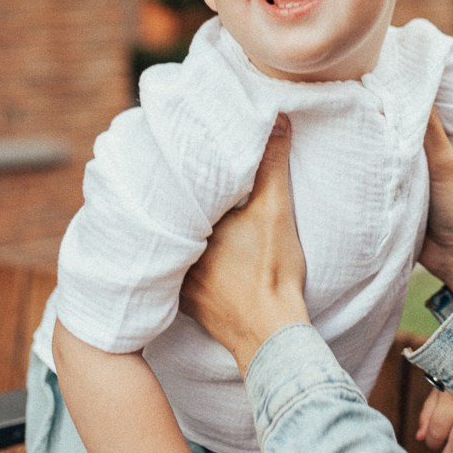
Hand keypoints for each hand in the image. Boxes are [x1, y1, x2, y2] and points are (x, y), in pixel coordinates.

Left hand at [180, 115, 309, 373]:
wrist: (270, 333)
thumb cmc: (272, 270)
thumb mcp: (276, 210)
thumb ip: (272, 164)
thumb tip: (276, 119)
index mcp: (192, 223)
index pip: (183, 189)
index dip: (187, 173)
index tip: (186, 154)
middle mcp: (177, 252)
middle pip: (177, 218)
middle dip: (181, 202)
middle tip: (183, 180)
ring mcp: (180, 280)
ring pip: (177, 246)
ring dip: (182, 234)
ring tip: (187, 216)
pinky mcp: (188, 303)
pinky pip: (179, 274)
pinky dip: (187, 263)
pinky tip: (199, 257)